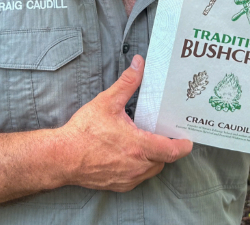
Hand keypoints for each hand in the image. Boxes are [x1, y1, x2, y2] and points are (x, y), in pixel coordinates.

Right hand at [59, 55, 192, 191]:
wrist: (61, 157)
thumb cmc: (83, 132)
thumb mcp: (107, 102)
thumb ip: (127, 83)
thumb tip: (139, 64)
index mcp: (138, 146)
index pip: (172, 151)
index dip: (183, 145)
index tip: (188, 139)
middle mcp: (137, 166)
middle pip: (164, 161)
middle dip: (166, 149)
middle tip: (163, 135)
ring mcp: (128, 178)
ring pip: (152, 170)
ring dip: (153, 159)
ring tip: (146, 142)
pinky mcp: (119, 186)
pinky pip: (138, 178)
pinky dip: (140, 167)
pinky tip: (131, 155)